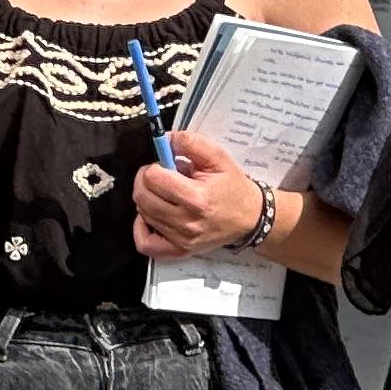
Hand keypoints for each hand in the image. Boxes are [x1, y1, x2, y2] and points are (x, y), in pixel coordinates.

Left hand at [132, 133, 274, 259]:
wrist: (250, 217)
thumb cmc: (233, 186)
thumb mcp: (218, 156)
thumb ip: (190, 143)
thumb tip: (164, 139)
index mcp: (196, 197)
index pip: (153, 178)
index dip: (155, 166)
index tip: (166, 165)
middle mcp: (186, 221)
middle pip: (142, 196)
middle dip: (146, 180)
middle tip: (160, 176)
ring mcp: (181, 239)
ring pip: (143, 214)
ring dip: (147, 199)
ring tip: (165, 193)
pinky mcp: (179, 250)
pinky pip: (146, 244)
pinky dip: (140, 229)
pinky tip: (150, 216)